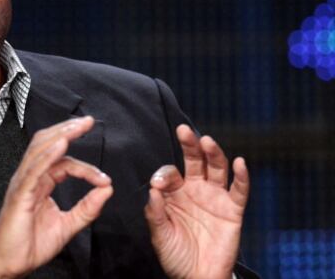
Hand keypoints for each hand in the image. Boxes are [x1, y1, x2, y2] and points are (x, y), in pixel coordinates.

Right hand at [0, 116, 112, 278]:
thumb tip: (107, 190)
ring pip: (40, 150)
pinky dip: (48, 155)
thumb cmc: (30, 245)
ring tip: (77, 127)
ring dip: (60, 135)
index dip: (86, 168)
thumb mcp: (67, 226)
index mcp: (41, 183)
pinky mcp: (19, 194)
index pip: (64, 163)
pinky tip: (61, 145)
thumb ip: (87, 209)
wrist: (9, 265)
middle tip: (88, 121)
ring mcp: (23, 184)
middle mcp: (30, 178)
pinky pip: (34, 170)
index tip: (104, 179)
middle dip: (68, 130)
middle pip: (48, 144)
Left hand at [144, 124, 249, 278]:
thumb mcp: (160, 235)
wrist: (198, 277)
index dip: (164, 174)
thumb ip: (155, 213)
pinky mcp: (233, 209)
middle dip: (190, 145)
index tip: (159, 183)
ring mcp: (215, 197)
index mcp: (174, 192)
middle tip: (183, 130)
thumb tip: (153, 189)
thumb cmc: (176, 255)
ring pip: (216, 168)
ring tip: (207, 141)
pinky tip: (240, 162)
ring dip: (213, 153)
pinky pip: (240, 190)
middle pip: (194, 160)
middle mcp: (195, 189)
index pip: (170, 173)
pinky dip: (242, 176)